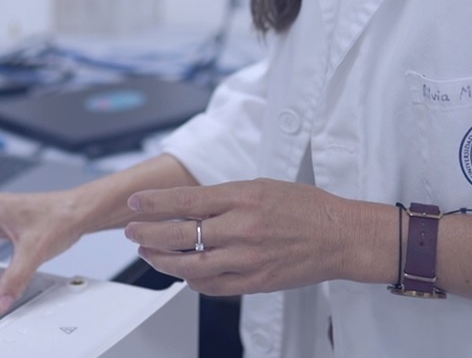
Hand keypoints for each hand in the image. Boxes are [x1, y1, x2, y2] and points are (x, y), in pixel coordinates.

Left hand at [124, 179, 391, 296]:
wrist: (340, 236)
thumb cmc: (305, 207)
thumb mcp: (261, 186)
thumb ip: (224, 197)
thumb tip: (188, 205)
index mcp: (242, 197)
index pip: (186, 200)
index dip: (155, 202)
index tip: (135, 203)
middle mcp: (241, 228)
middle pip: (181, 233)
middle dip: (149, 232)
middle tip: (131, 230)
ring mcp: (247, 258)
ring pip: (191, 265)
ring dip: (163, 259)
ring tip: (149, 253)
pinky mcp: (255, 281)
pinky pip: (213, 286)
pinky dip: (192, 280)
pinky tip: (183, 273)